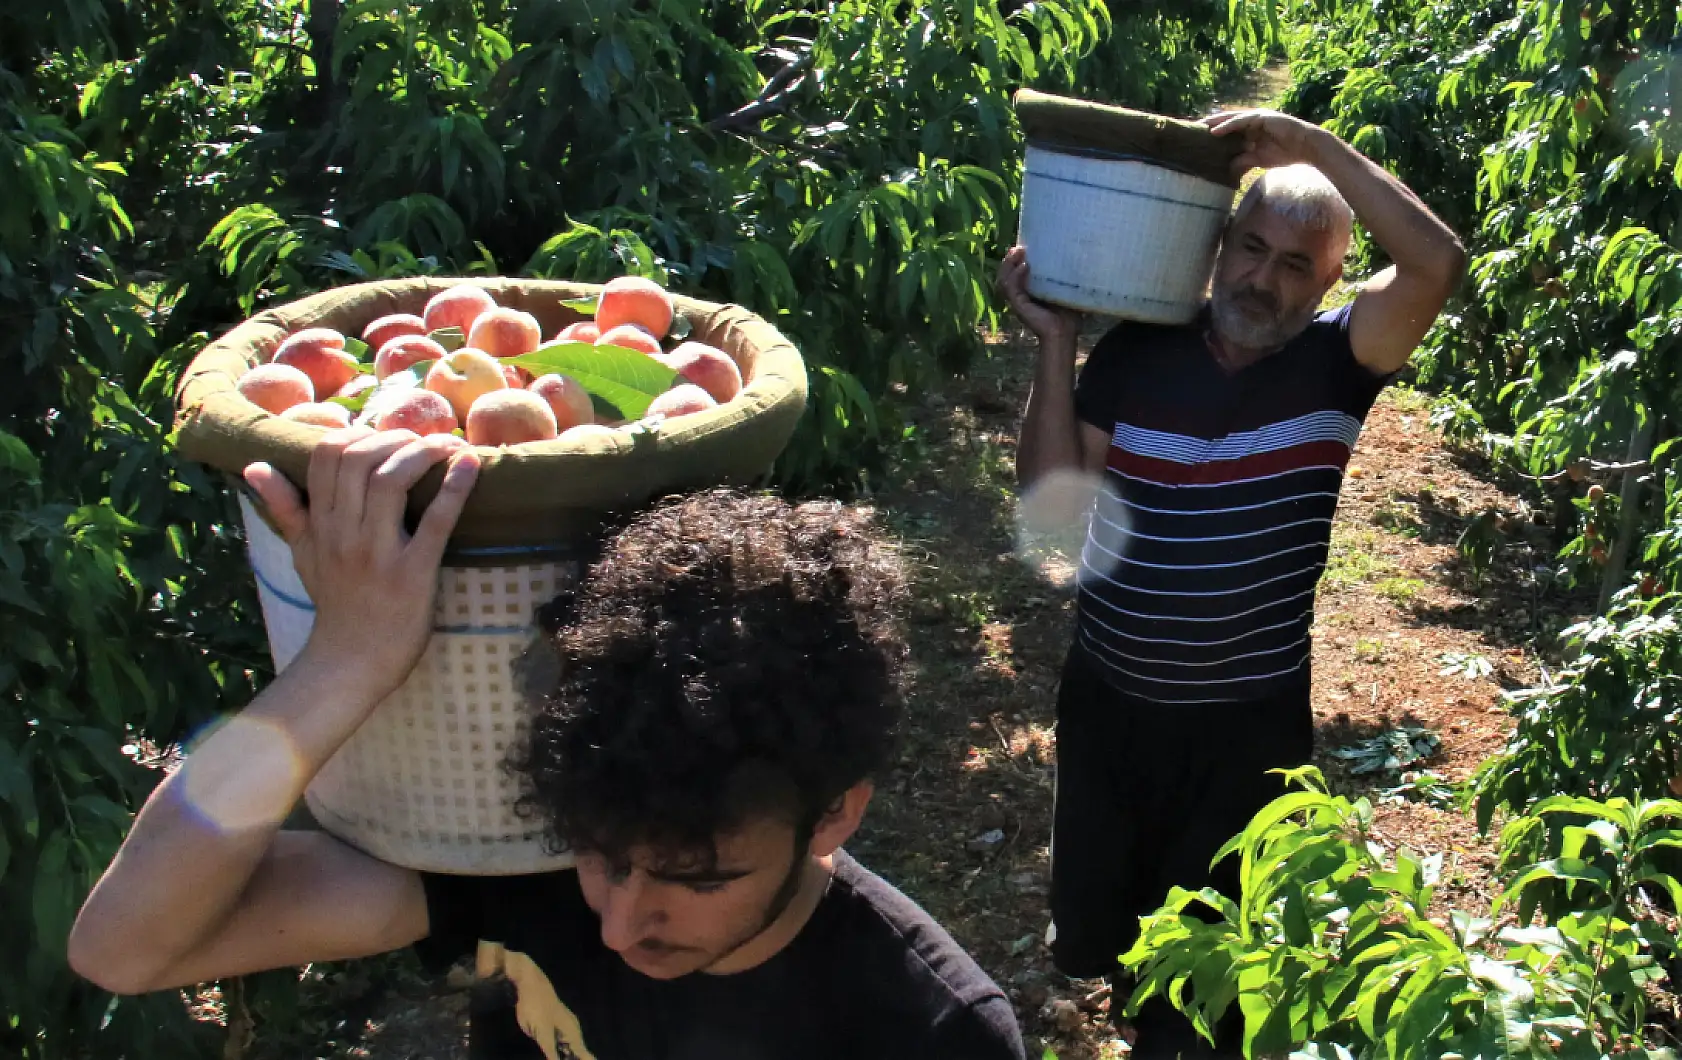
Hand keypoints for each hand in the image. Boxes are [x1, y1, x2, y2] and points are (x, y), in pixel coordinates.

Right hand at [243, 427, 479, 700]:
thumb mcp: (301, 553)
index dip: (356, 433)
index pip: (326, 457)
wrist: (351, 661)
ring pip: (391, 480)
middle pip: (359, 460)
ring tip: (446, 445)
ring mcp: (377, 552)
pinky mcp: (413, 572)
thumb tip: (254, 467)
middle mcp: (343, 534)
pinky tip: (469, 464)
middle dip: (394, 437)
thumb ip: (284, 508)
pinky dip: (455, 487)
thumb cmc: (334, 601)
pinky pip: (435, 521)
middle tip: (422, 438)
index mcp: (319, 525)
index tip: (382, 434)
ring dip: (423, 452)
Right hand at [997, 245, 1079, 347]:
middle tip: (1018, 247)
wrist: (1065, 331)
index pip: (1015, 272)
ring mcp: (1017, 301)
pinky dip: (1015, 276)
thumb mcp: (1063, 288)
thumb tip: (1073, 253)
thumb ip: (1061, 275)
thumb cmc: (1068, 313)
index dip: (1015, 259)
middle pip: (1005, 273)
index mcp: (1028, 291)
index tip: (1023, 246)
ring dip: (1008, 264)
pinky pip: (1011, 288)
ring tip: (1018, 252)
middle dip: (1009, 259)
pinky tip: (1025, 266)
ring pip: (1003, 279)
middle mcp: (1020, 295)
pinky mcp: (1018, 306)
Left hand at [1202, 109, 1329, 179]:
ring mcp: (1257, 118)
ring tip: (1199, 127)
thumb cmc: (1285, 154)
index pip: (1227, 131)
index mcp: (1250, 131)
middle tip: (1191, 130)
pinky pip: (1242, 120)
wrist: (1305, 149)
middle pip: (1226, 122)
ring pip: (1231, 119)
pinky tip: (1215, 131)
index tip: (1197, 140)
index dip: (1213, 134)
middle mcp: (1252, 122)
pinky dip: (1228, 125)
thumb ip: (1243, 161)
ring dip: (1215, 122)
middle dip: (1210, 125)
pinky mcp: (1263, 117)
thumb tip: (1227, 170)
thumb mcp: (1258, 159)